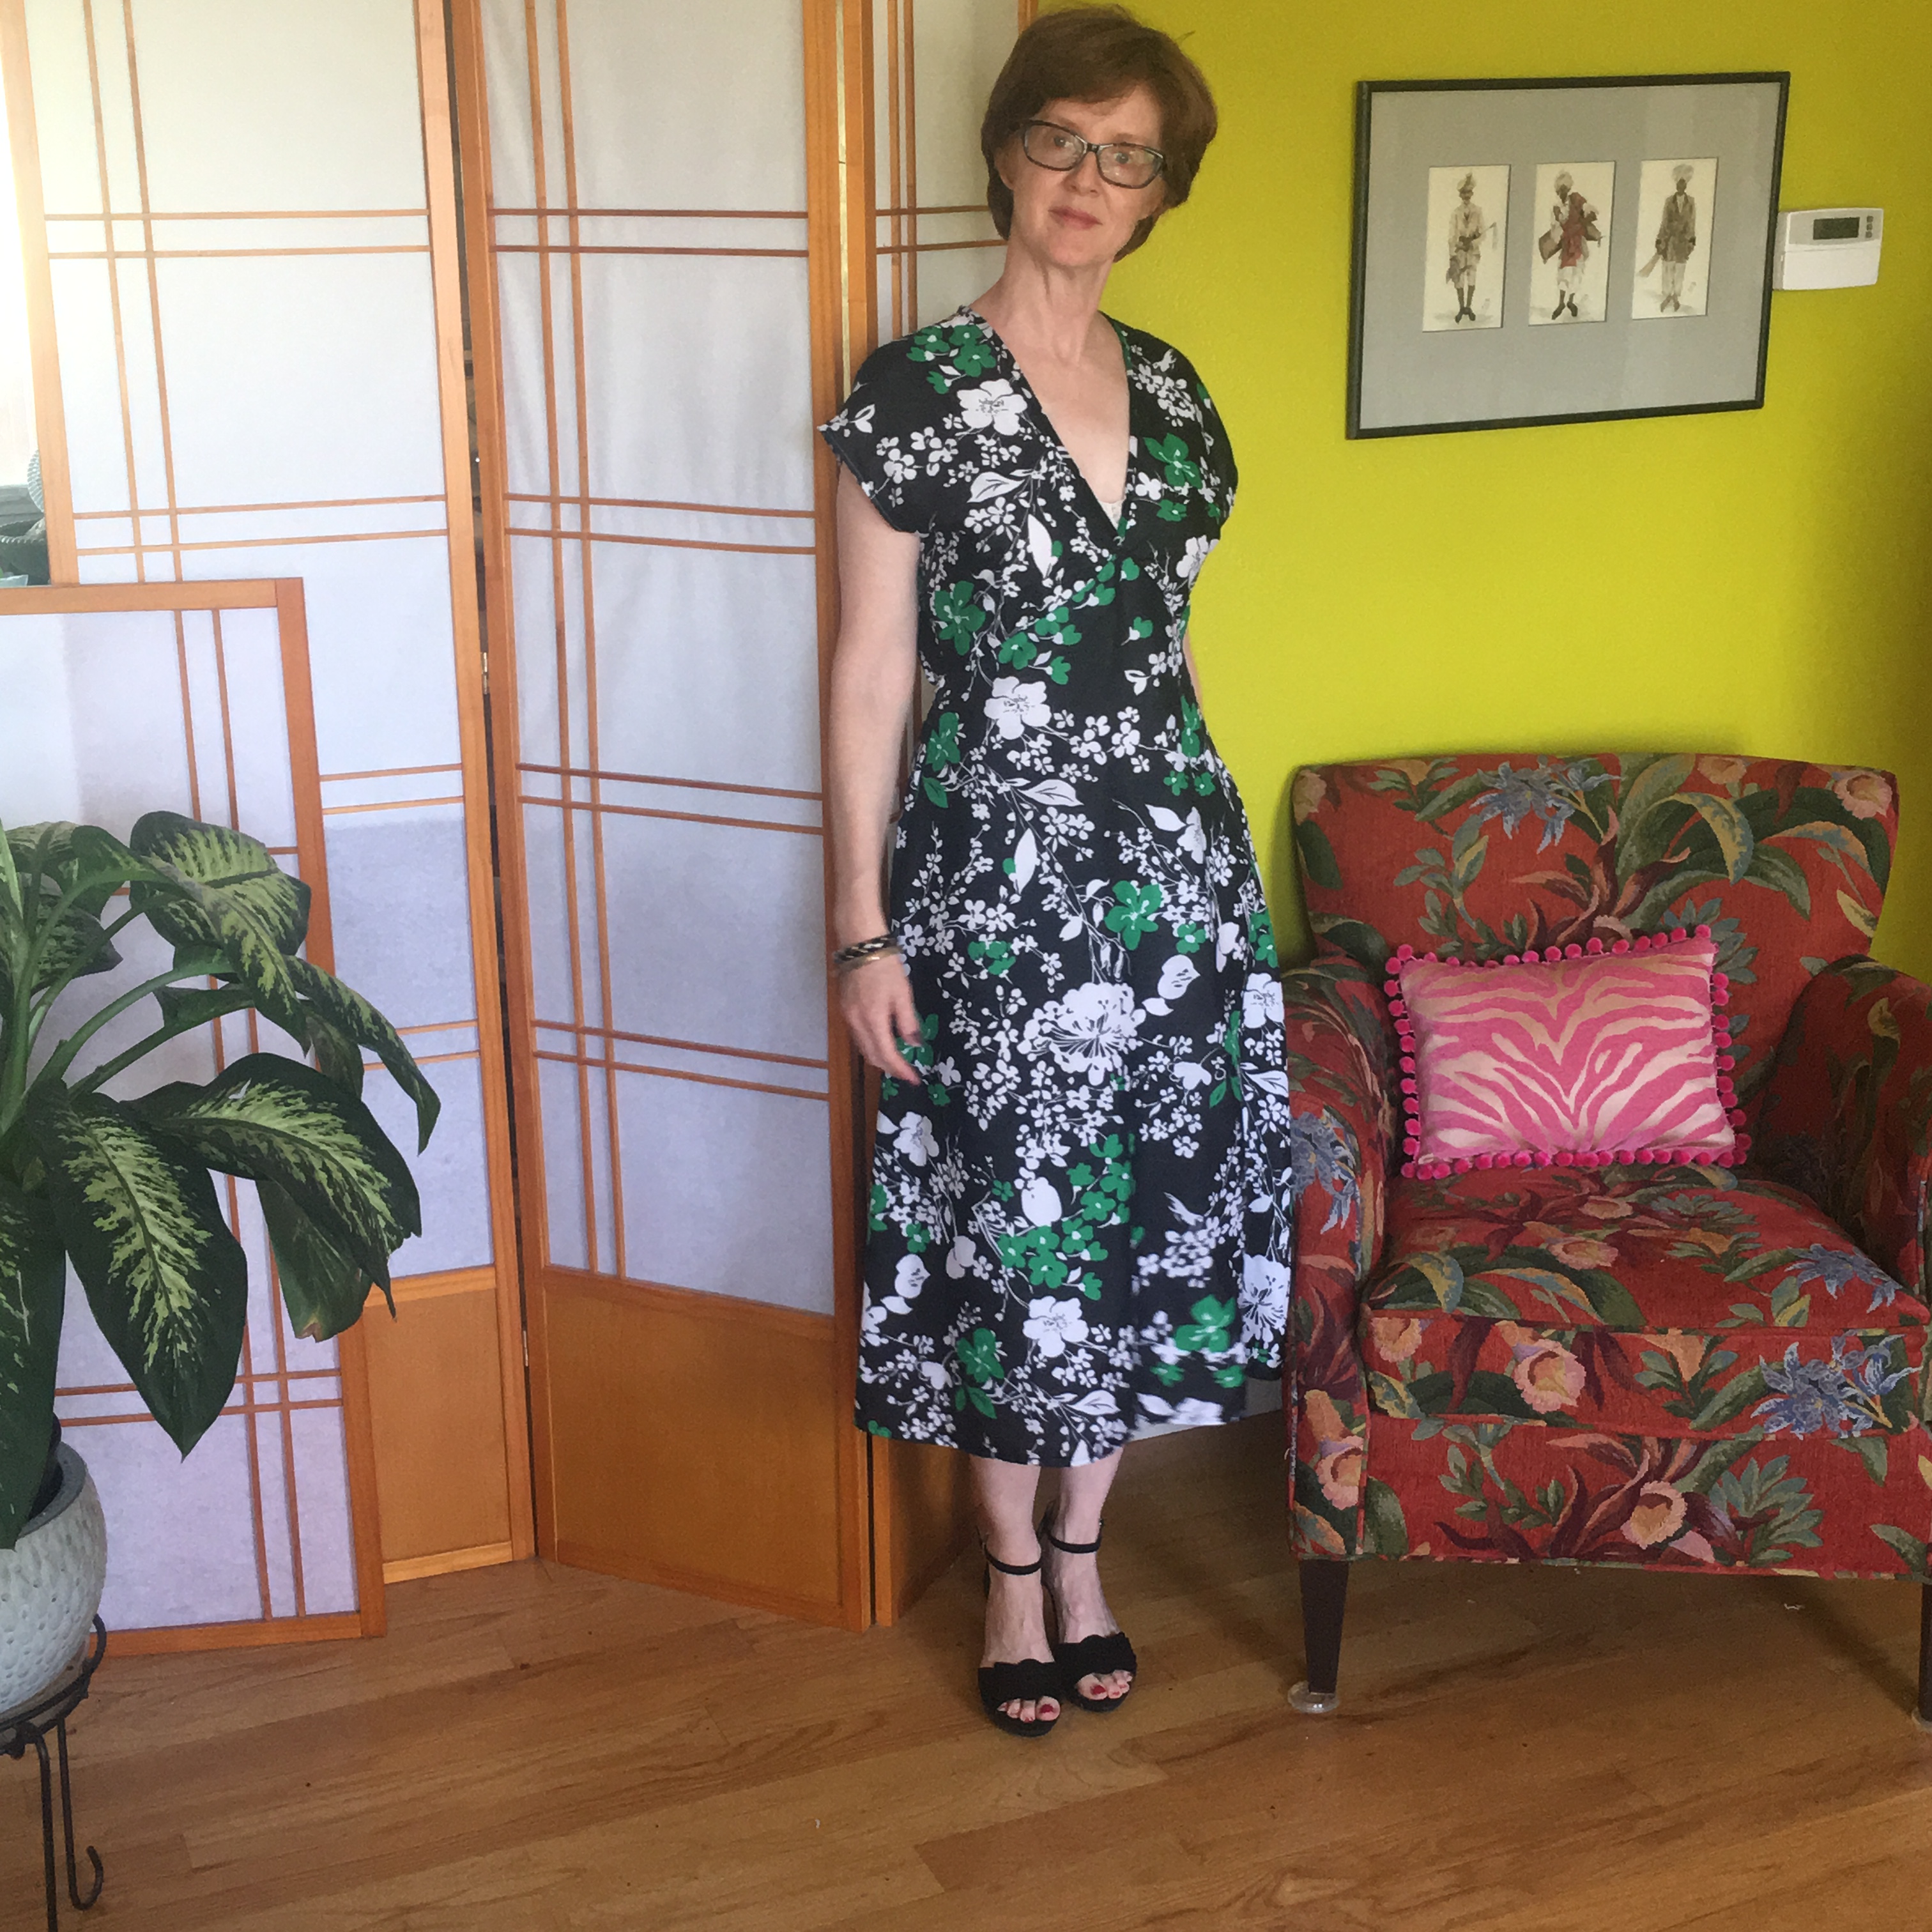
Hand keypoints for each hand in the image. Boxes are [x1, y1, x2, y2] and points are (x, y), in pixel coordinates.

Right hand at [838, 953, 923, 1081]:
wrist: (861, 945)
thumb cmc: (885, 967)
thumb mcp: (903, 994)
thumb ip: (908, 1022)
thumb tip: (914, 1044)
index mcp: (873, 1020)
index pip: (886, 1055)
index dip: (900, 1070)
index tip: (914, 1079)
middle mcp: (856, 1023)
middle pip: (872, 1056)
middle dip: (889, 1067)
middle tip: (907, 1072)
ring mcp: (847, 1017)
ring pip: (863, 1047)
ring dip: (879, 1057)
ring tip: (897, 1060)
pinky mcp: (845, 1009)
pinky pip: (858, 1035)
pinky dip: (871, 1044)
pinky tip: (882, 1041)